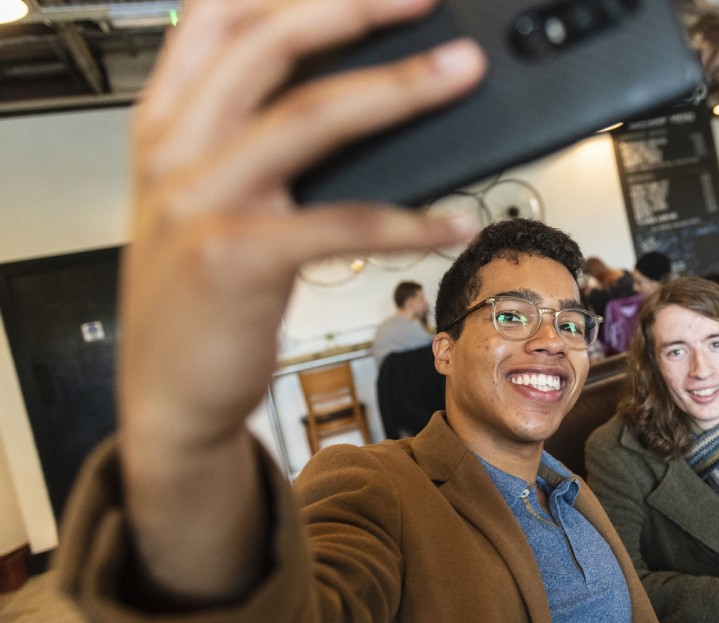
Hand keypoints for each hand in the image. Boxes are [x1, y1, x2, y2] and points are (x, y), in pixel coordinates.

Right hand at [118, 0, 485, 602]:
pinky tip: (454, 220)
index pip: (215, 18)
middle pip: (268, 47)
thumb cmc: (199, 298)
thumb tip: (359, 101)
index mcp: (166, 125)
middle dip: (353, 10)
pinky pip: (340, 223)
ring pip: (309, 118)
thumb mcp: (204, 202)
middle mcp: (175, 151)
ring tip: (459, 72)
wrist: (167, 394)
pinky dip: (408, 219)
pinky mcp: (234, 260)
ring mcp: (200, 203)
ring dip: (397, 89)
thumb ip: (251, 143)